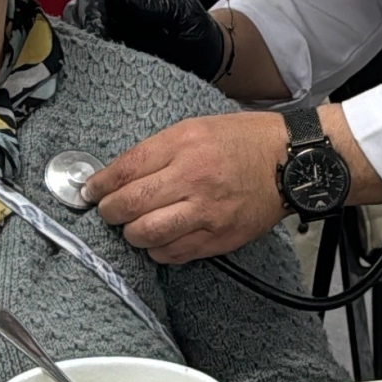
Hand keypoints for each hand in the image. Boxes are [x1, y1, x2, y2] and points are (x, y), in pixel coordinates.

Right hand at [64, 0, 224, 81]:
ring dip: (81, 45)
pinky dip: (87, 62)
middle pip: (78, 8)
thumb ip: (158, 4)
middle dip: (80, 27)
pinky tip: (98, 73)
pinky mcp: (112, 56)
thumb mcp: (186, 14)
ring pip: (79, 32)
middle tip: (93, 51)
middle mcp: (117, 10)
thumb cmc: (200, 33)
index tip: (97, 32)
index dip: (90, 8)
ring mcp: (112, 32)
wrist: (211, 62)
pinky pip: (88, 54)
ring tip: (95, 62)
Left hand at [84, 111, 287, 262]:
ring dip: (132, 233)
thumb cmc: (243, 141)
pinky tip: (161, 239)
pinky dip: (159, 250)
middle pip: (129, 205)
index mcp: (184, 144)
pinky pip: (173, 254)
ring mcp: (206, 212)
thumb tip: (121, 174)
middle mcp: (192, 178)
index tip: (91, 190)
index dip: (100, 184)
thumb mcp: (196, 127)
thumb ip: (159, 150)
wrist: (290, 162)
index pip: (125, 169)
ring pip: (146, 235)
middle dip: (110, 212)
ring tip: (135, 226)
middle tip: (109, 211)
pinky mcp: (218, 238)